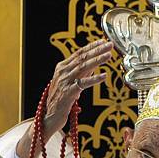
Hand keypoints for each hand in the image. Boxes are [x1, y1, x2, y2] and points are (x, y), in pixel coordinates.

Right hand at [16, 39, 113, 157]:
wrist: (48, 116)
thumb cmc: (61, 100)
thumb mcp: (71, 83)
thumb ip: (81, 73)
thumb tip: (94, 65)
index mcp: (62, 67)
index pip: (79, 53)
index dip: (92, 46)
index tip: (103, 41)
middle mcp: (62, 72)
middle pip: (82, 58)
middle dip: (97, 50)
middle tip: (110, 44)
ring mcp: (65, 82)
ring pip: (83, 67)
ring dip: (97, 60)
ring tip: (109, 55)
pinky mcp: (68, 93)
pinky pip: (83, 84)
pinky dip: (94, 79)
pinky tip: (104, 76)